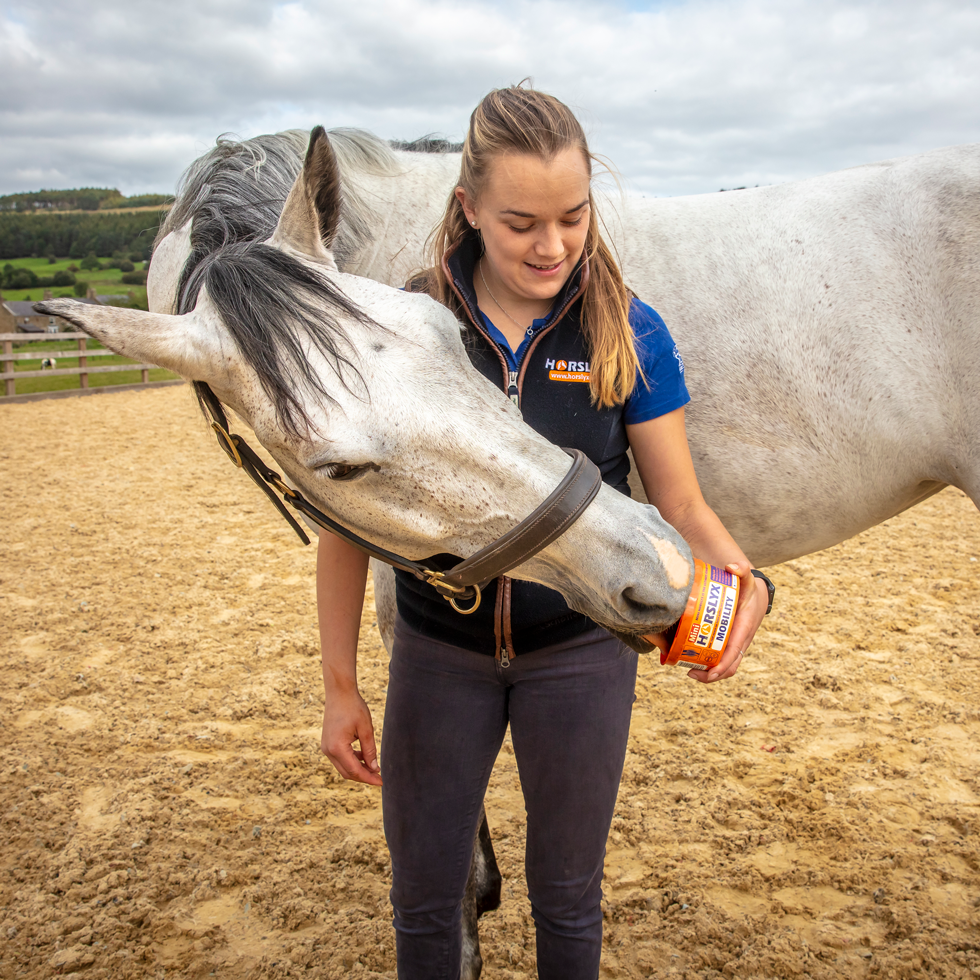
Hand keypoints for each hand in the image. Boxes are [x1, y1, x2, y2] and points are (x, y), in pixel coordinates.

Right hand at [321, 686, 381, 785]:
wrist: (339, 692)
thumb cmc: (354, 707)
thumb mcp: (366, 729)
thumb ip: (370, 750)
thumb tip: (374, 768)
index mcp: (337, 748)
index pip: (354, 770)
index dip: (368, 778)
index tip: (381, 782)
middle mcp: (328, 750)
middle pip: (347, 772)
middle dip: (363, 776)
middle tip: (379, 777)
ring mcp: (326, 747)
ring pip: (343, 766)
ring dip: (358, 768)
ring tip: (374, 767)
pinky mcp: (327, 743)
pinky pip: (340, 758)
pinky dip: (352, 760)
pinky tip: (364, 757)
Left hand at [687, 561, 766, 683]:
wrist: (754, 595)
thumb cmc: (747, 589)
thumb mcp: (746, 579)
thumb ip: (741, 570)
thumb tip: (732, 566)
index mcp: (744, 629)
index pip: (734, 653)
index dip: (722, 665)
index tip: (709, 672)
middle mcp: (740, 641)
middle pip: (729, 666)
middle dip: (712, 675)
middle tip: (690, 672)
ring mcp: (734, 644)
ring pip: (724, 666)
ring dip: (708, 672)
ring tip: (688, 669)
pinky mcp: (727, 644)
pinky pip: (719, 659)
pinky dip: (707, 663)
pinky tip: (690, 659)